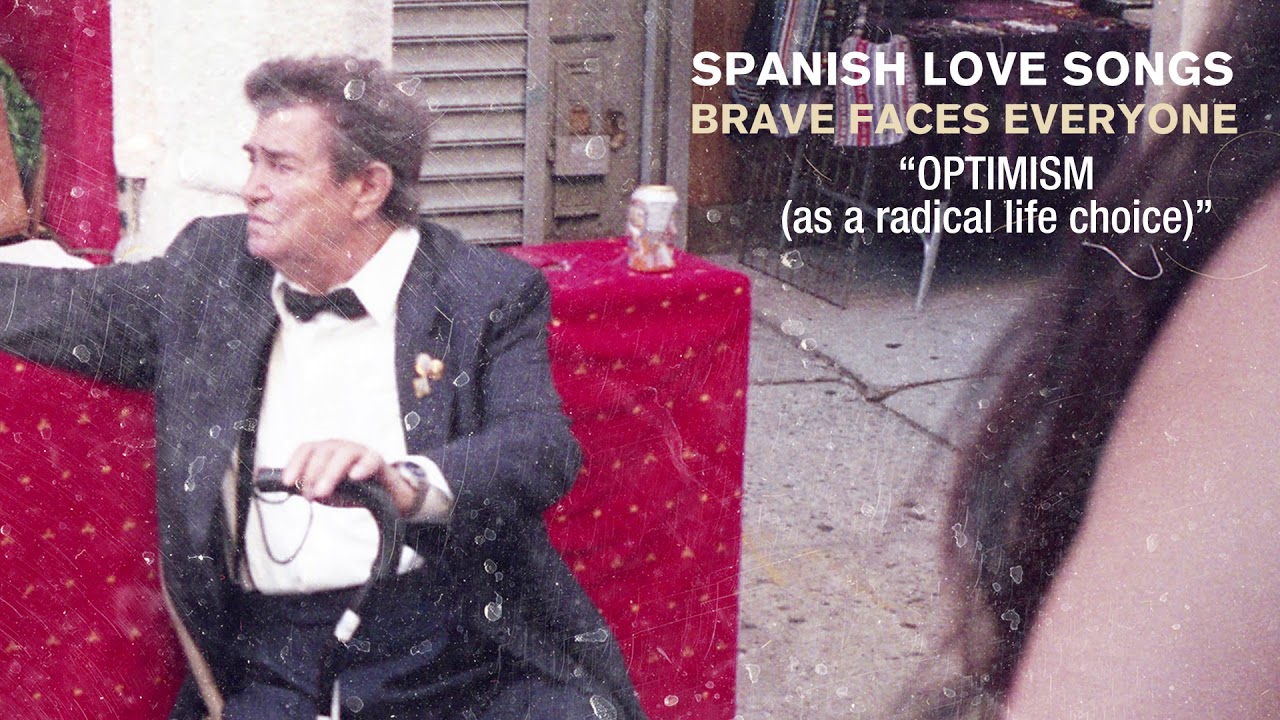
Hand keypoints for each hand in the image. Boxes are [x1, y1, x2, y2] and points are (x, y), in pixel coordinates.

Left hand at [283, 440, 402, 510]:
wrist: (382, 496)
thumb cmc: (350, 490)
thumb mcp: (326, 491)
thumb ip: (310, 488)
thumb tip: (293, 489)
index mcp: (325, 451)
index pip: (306, 449)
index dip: (295, 463)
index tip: (288, 482)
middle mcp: (340, 447)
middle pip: (323, 452)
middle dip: (312, 473)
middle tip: (309, 496)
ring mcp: (360, 451)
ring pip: (344, 454)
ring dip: (330, 473)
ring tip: (323, 492)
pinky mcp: (377, 460)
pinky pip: (370, 459)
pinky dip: (362, 467)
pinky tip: (354, 476)